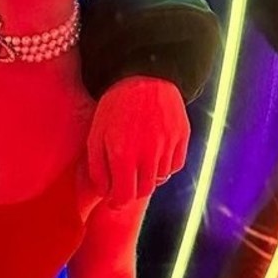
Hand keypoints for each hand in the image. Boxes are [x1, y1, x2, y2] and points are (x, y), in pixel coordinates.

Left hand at [86, 76, 188, 205]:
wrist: (143, 75)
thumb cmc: (114, 107)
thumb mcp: (95, 135)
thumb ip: (97, 168)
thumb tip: (105, 192)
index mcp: (123, 155)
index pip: (124, 197)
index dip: (117, 202)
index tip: (114, 199)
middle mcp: (148, 155)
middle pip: (144, 191)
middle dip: (133, 190)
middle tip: (125, 181)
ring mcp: (168, 146)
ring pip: (160, 179)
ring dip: (148, 177)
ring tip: (138, 160)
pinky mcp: (182, 138)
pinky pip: (175, 165)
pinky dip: (165, 166)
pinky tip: (154, 153)